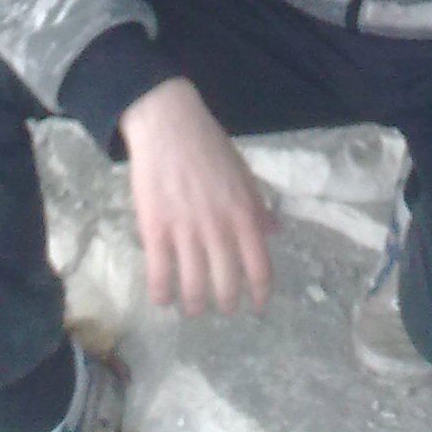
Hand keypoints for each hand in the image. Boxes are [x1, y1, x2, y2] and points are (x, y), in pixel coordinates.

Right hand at [119, 78, 275, 316]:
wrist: (169, 123)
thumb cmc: (209, 145)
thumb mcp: (243, 173)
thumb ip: (257, 206)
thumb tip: (275, 232)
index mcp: (244, 213)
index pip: (260, 268)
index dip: (260, 294)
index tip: (257, 306)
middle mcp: (218, 228)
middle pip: (227, 284)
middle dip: (226, 304)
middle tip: (222, 308)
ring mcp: (186, 230)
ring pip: (193, 287)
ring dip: (194, 305)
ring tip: (192, 308)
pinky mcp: (155, 229)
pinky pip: (159, 275)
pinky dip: (162, 294)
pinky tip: (163, 298)